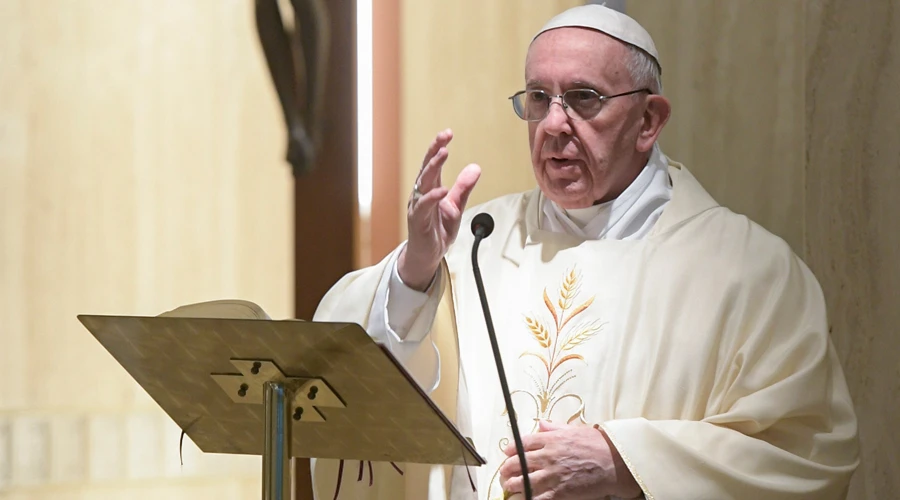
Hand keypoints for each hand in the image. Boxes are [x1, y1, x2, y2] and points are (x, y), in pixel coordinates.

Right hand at [398, 129, 480, 290]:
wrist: (428, 255)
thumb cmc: (437, 230)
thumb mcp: (456, 206)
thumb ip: (464, 188)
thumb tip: (475, 167)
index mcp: (430, 188)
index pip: (433, 163)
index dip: (438, 147)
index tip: (447, 133)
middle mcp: (422, 194)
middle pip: (426, 168)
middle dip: (434, 151)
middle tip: (444, 138)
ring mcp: (418, 206)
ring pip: (423, 183)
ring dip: (432, 168)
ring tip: (443, 154)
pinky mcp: (418, 221)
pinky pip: (423, 207)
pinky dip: (432, 197)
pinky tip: (441, 190)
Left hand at [499, 420, 641, 499]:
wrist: (614, 463)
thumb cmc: (597, 444)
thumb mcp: (574, 429)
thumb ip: (555, 427)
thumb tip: (542, 423)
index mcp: (551, 439)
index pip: (523, 443)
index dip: (511, 449)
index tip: (507, 453)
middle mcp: (548, 456)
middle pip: (518, 463)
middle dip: (507, 469)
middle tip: (505, 473)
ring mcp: (552, 475)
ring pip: (522, 482)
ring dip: (512, 485)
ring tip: (510, 487)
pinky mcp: (559, 492)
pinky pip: (536, 497)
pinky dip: (527, 498)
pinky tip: (524, 498)